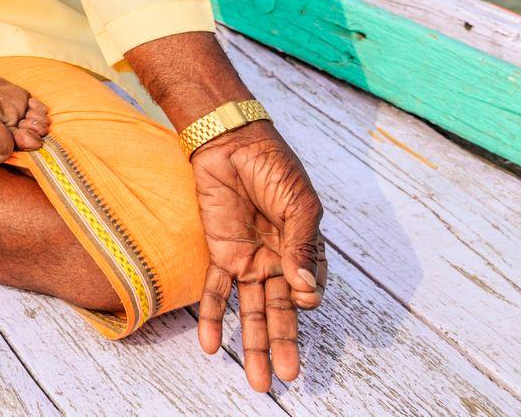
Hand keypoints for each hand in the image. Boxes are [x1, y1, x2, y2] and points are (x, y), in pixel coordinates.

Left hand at [191, 122, 326, 391]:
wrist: (230, 141)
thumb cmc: (273, 166)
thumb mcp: (298, 204)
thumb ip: (300, 247)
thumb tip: (305, 290)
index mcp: (303, 249)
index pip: (309, 289)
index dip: (307, 297)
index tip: (303, 296)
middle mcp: (277, 261)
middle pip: (281, 312)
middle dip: (283, 345)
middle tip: (288, 378)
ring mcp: (248, 259)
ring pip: (250, 311)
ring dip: (252, 344)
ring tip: (259, 380)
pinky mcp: (220, 253)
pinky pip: (214, 291)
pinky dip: (212, 317)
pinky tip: (211, 347)